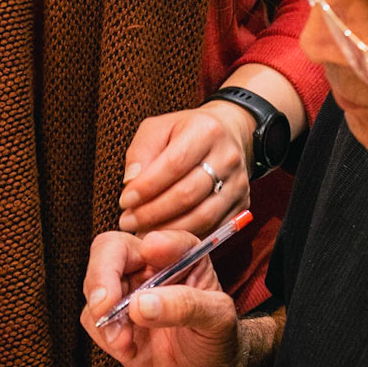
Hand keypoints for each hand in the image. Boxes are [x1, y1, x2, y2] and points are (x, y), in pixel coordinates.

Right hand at [81, 229, 241, 366]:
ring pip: (95, 285)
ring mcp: (128, 292)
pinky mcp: (112, 319)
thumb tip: (140, 304)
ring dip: (104, 315)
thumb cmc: (219, 341)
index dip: (152, 245)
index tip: (152, 256)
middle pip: (110, 250)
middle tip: (106, 305)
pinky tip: (128, 351)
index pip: (159, 238)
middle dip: (102, 276)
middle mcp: (150, 268)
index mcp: (181, 256)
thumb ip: (187, 306)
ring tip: (125, 342)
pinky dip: (104, 335)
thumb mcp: (218, 320)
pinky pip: (91, 317)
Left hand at [117, 103, 254, 237]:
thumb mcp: (157, 129)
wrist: (228, 134)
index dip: (147, 187)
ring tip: (143, 232)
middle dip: (153, 213)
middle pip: (188, 194)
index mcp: (206, 131)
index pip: (174, 164)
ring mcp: (239, 184)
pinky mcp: (242, 204)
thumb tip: (130, 184)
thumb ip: (140, 152)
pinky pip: (213, 229)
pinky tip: (166, 237)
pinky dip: (187, 236)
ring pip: (202, 216)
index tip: (124, 201)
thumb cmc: (185, 132)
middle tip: (128, 222)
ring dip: (168, 230)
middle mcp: (228, 157)